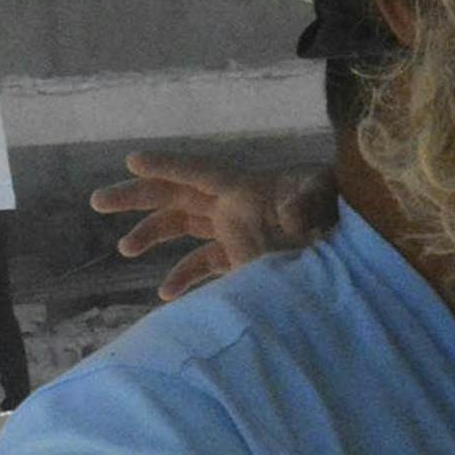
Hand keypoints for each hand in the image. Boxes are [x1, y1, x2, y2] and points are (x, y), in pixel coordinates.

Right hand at [89, 151, 337, 299]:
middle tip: (98, 201)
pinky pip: (204, 263)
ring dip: (152, 234)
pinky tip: (166, 294)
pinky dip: (184, 276)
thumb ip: (306, 204)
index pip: (197, 172)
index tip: (131, 160)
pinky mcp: (243, 258)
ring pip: (183, 227)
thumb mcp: (323, 204)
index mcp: (245, 188)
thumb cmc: (339, 215)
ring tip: (124, 250)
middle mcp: (234, 205)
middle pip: (176, 195)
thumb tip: (287, 215)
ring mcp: (236, 231)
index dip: (167, 165)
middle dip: (138, 196)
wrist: (356, 244)